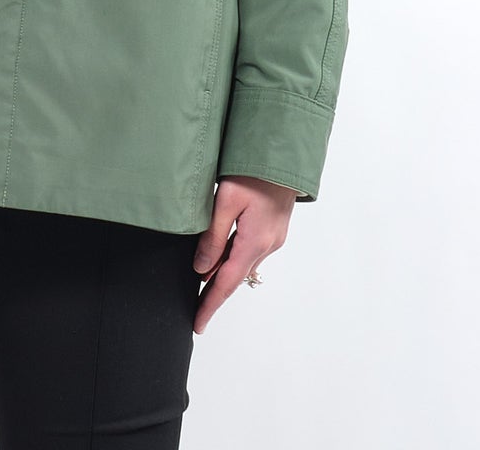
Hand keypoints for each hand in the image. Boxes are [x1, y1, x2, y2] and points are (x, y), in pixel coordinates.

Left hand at [190, 176, 296, 333]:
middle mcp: (266, 245)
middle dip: (214, 294)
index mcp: (254, 242)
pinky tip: (221, 254)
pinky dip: (233, 257)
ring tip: (201, 283)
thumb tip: (201, 268)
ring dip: (223, 274)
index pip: (227, 283)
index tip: (198, 325)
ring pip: (242, 263)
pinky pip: (249, 250)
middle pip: (235, 277)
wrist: (284, 155)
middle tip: (196, 309)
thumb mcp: (226, 200)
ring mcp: (272, 237)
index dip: (210, 305)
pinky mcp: (273, 228)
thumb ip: (213, 236)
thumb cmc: (254, 172)